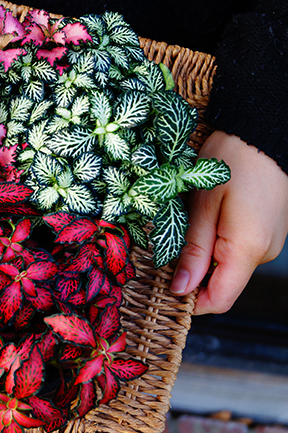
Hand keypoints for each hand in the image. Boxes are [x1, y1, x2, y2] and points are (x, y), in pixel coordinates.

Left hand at [170, 130, 287, 313]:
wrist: (263, 131)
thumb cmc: (231, 161)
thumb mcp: (202, 206)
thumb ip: (192, 250)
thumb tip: (180, 289)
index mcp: (248, 250)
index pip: (218, 299)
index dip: (189, 301)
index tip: (163, 288)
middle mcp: (265, 252)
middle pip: (222, 284)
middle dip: (192, 275)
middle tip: (166, 249)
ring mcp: (269, 241)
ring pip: (228, 265)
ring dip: (203, 255)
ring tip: (188, 224)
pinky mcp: (267, 230)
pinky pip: (238, 248)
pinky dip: (217, 242)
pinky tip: (206, 218)